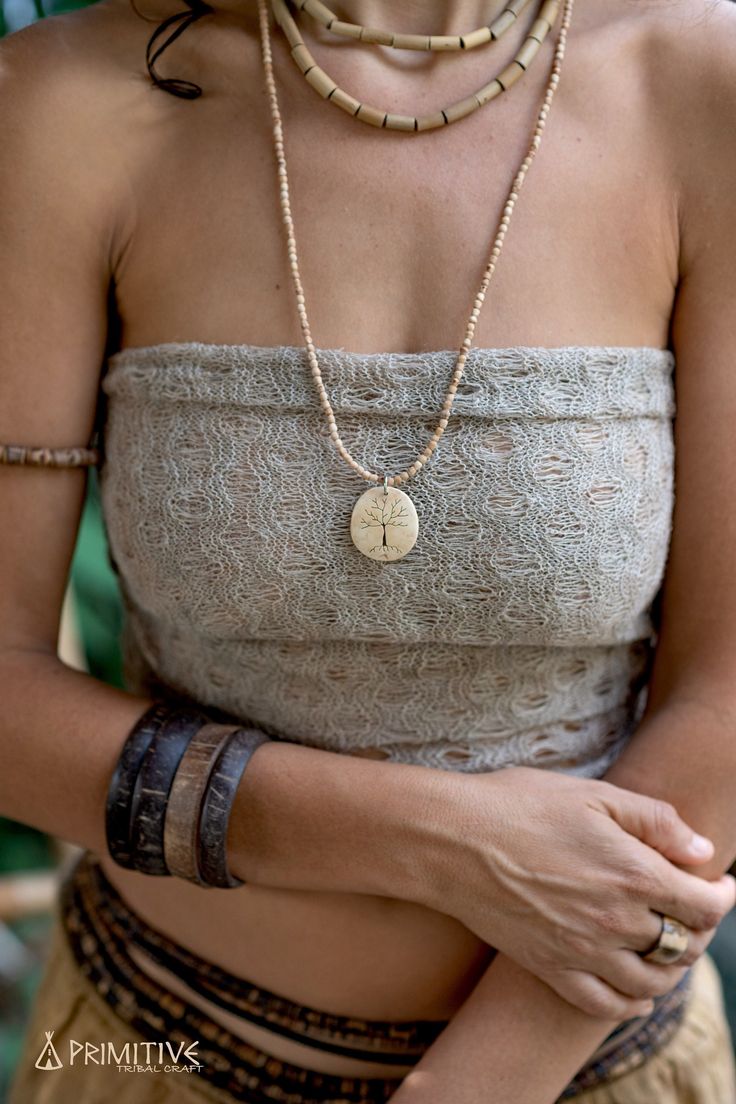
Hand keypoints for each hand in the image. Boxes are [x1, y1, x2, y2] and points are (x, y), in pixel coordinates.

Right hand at [416, 766, 734, 1017]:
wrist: (452, 839)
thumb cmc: (519, 804)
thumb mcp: (593, 794)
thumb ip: (655, 821)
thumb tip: (701, 851)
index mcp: (632, 873)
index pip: (705, 905)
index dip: (722, 895)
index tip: (721, 883)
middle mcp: (615, 920)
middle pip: (683, 944)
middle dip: (699, 927)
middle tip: (693, 908)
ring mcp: (582, 950)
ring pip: (651, 980)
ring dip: (671, 966)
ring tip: (668, 945)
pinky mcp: (550, 967)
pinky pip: (605, 1004)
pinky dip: (631, 1003)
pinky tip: (636, 990)